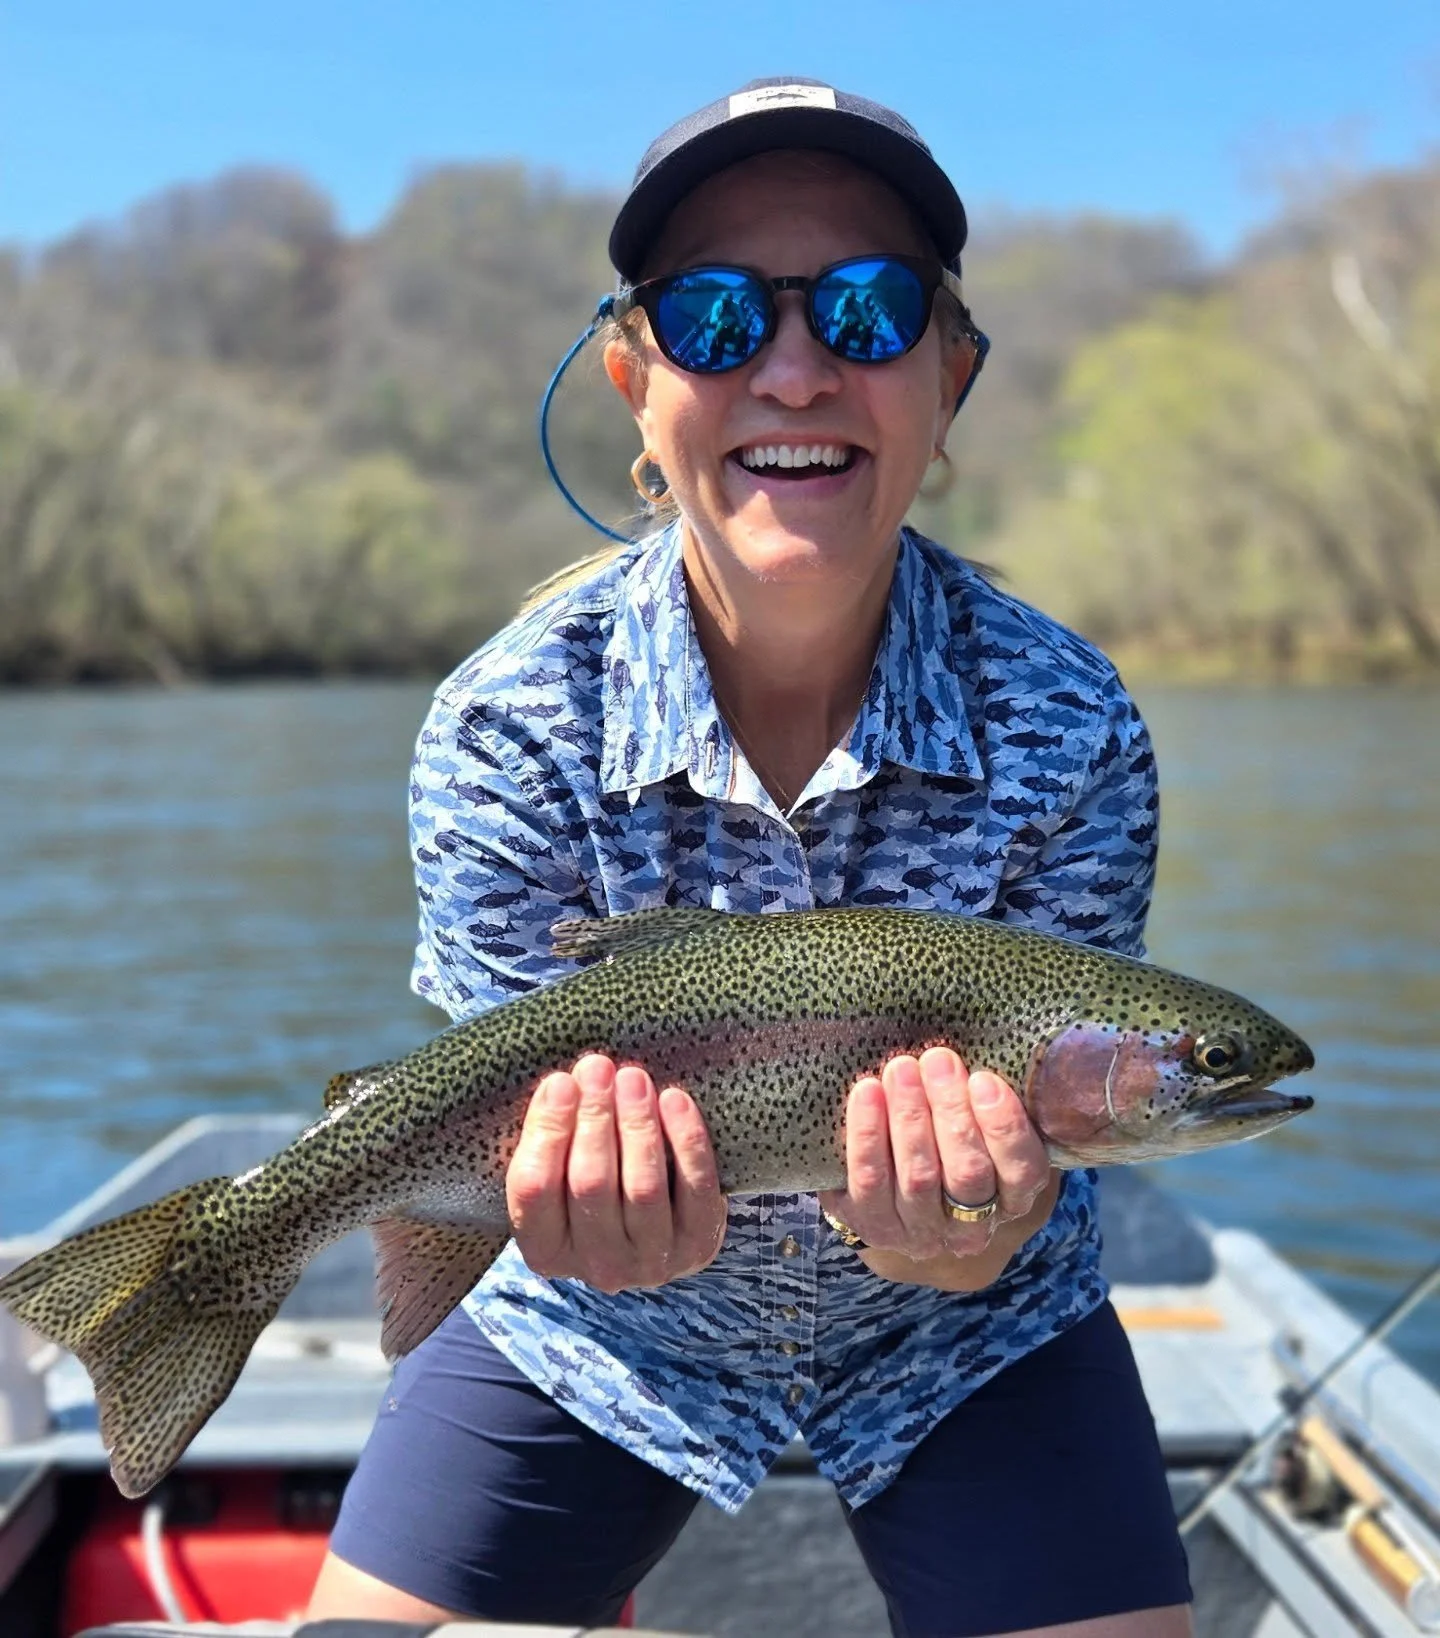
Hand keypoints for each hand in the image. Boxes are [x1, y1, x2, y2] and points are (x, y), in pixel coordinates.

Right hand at [506, 1053, 727, 1293]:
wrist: (661, 1229)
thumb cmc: (597, 1183)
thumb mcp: (560, 1172)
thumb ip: (554, 1136)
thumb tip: (565, 1082)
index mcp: (545, 1251)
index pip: (533, 1190)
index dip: (547, 1131)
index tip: (560, 1082)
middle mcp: (596, 1266)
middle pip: (590, 1184)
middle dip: (594, 1117)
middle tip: (598, 1067)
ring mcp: (650, 1261)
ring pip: (642, 1188)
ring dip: (637, 1125)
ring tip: (633, 1079)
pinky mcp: (697, 1245)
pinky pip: (695, 1189)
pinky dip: (686, 1140)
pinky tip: (674, 1100)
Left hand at [819, 1048, 1056, 1284]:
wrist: (890, 1184)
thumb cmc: (948, 1135)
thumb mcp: (980, 1122)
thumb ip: (986, 1098)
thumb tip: (971, 1048)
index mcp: (1011, 1199)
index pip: (1023, 1172)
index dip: (1005, 1127)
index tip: (983, 1079)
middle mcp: (970, 1228)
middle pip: (968, 1173)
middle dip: (951, 1111)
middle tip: (937, 1061)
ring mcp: (919, 1232)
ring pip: (919, 1178)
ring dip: (910, 1118)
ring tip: (902, 1069)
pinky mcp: (872, 1226)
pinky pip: (868, 1181)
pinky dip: (867, 1133)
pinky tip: (867, 1092)